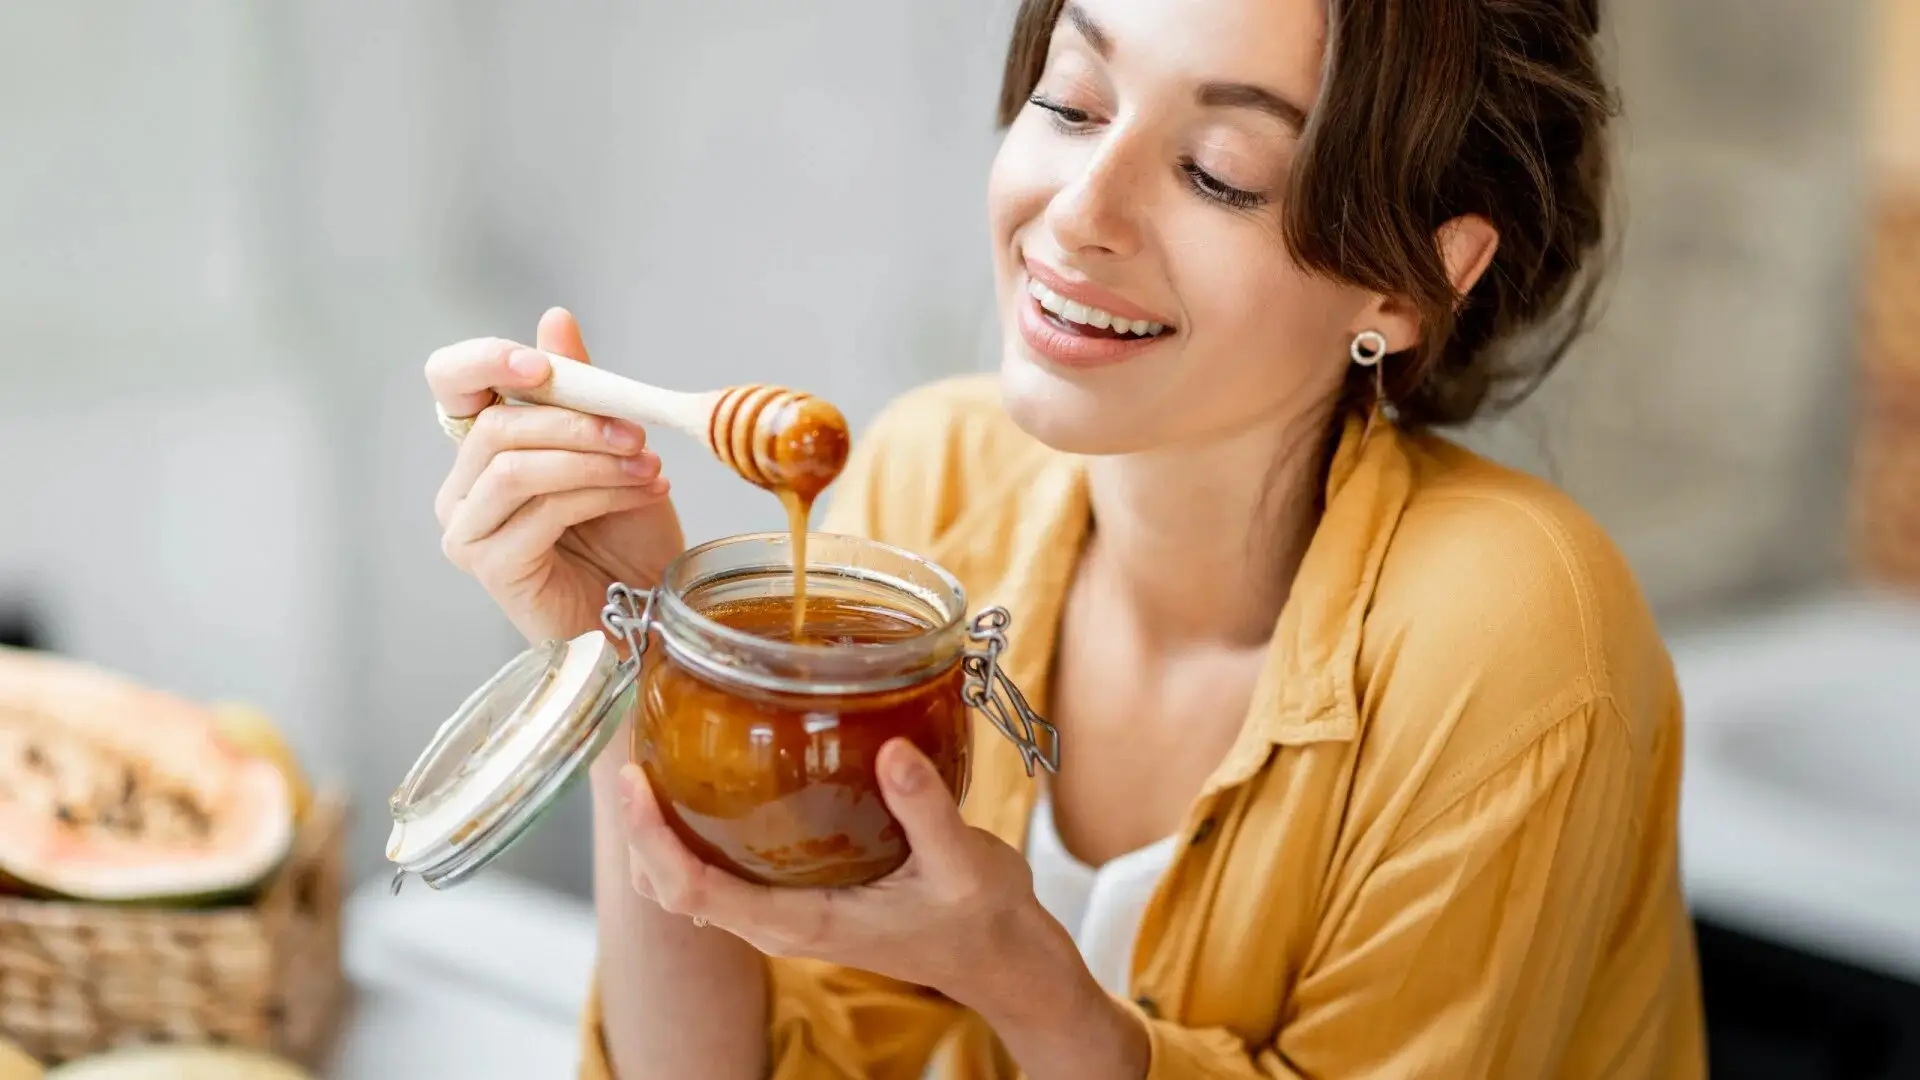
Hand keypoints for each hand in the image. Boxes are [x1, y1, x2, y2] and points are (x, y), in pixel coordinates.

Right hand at [427, 308, 686, 645]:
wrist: (647, 609)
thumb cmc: (626, 535)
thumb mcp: (611, 446)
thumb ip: (579, 388)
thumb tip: (555, 319)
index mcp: (482, 446)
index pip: (450, 380)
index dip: (486, 360)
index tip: (542, 365)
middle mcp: (462, 486)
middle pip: (496, 425)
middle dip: (574, 420)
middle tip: (635, 430)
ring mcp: (468, 529)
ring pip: (516, 467)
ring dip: (592, 459)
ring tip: (647, 465)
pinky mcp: (490, 565)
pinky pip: (539, 509)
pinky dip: (598, 493)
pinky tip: (642, 492)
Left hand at [616, 738, 1045, 1009]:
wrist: (1005, 961)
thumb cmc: (984, 922)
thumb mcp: (963, 864)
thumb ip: (925, 809)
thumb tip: (891, 749)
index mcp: (802, 923)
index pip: (692, 890)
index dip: (652, 838)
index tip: (634, 781)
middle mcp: (781, 922)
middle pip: (674, 886)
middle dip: (641, 829)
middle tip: (633, 751)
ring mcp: (788, 911)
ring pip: (694, 878)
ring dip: (664, 830)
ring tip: (657, 757)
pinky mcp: (803, 895)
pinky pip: (727, 868)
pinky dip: (700, 829)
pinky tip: (714, 778)